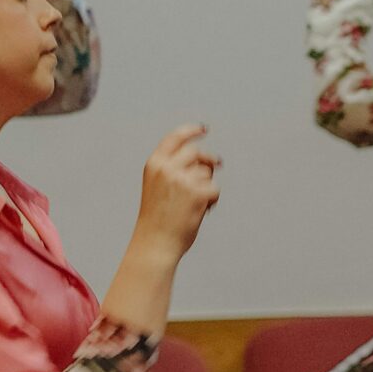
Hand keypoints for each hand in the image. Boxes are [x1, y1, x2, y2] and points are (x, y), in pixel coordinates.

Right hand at [136, 124, 220, 258]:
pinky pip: (214, 189)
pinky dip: (211, 200)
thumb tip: (207, 162)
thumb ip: (174, 170)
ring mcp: (183, 179)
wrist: (156, 242)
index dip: (190, 131)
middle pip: (196, 153)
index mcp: (154, 164)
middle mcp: (168, 168)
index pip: (175, 139)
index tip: (203, 129)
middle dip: (208, 159)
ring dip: (206, 186)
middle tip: (217, 164)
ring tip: (193, 205)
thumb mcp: (157, 187)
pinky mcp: (199, 192)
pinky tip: (200, 212)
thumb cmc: (158, 219)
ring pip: (206, 173)